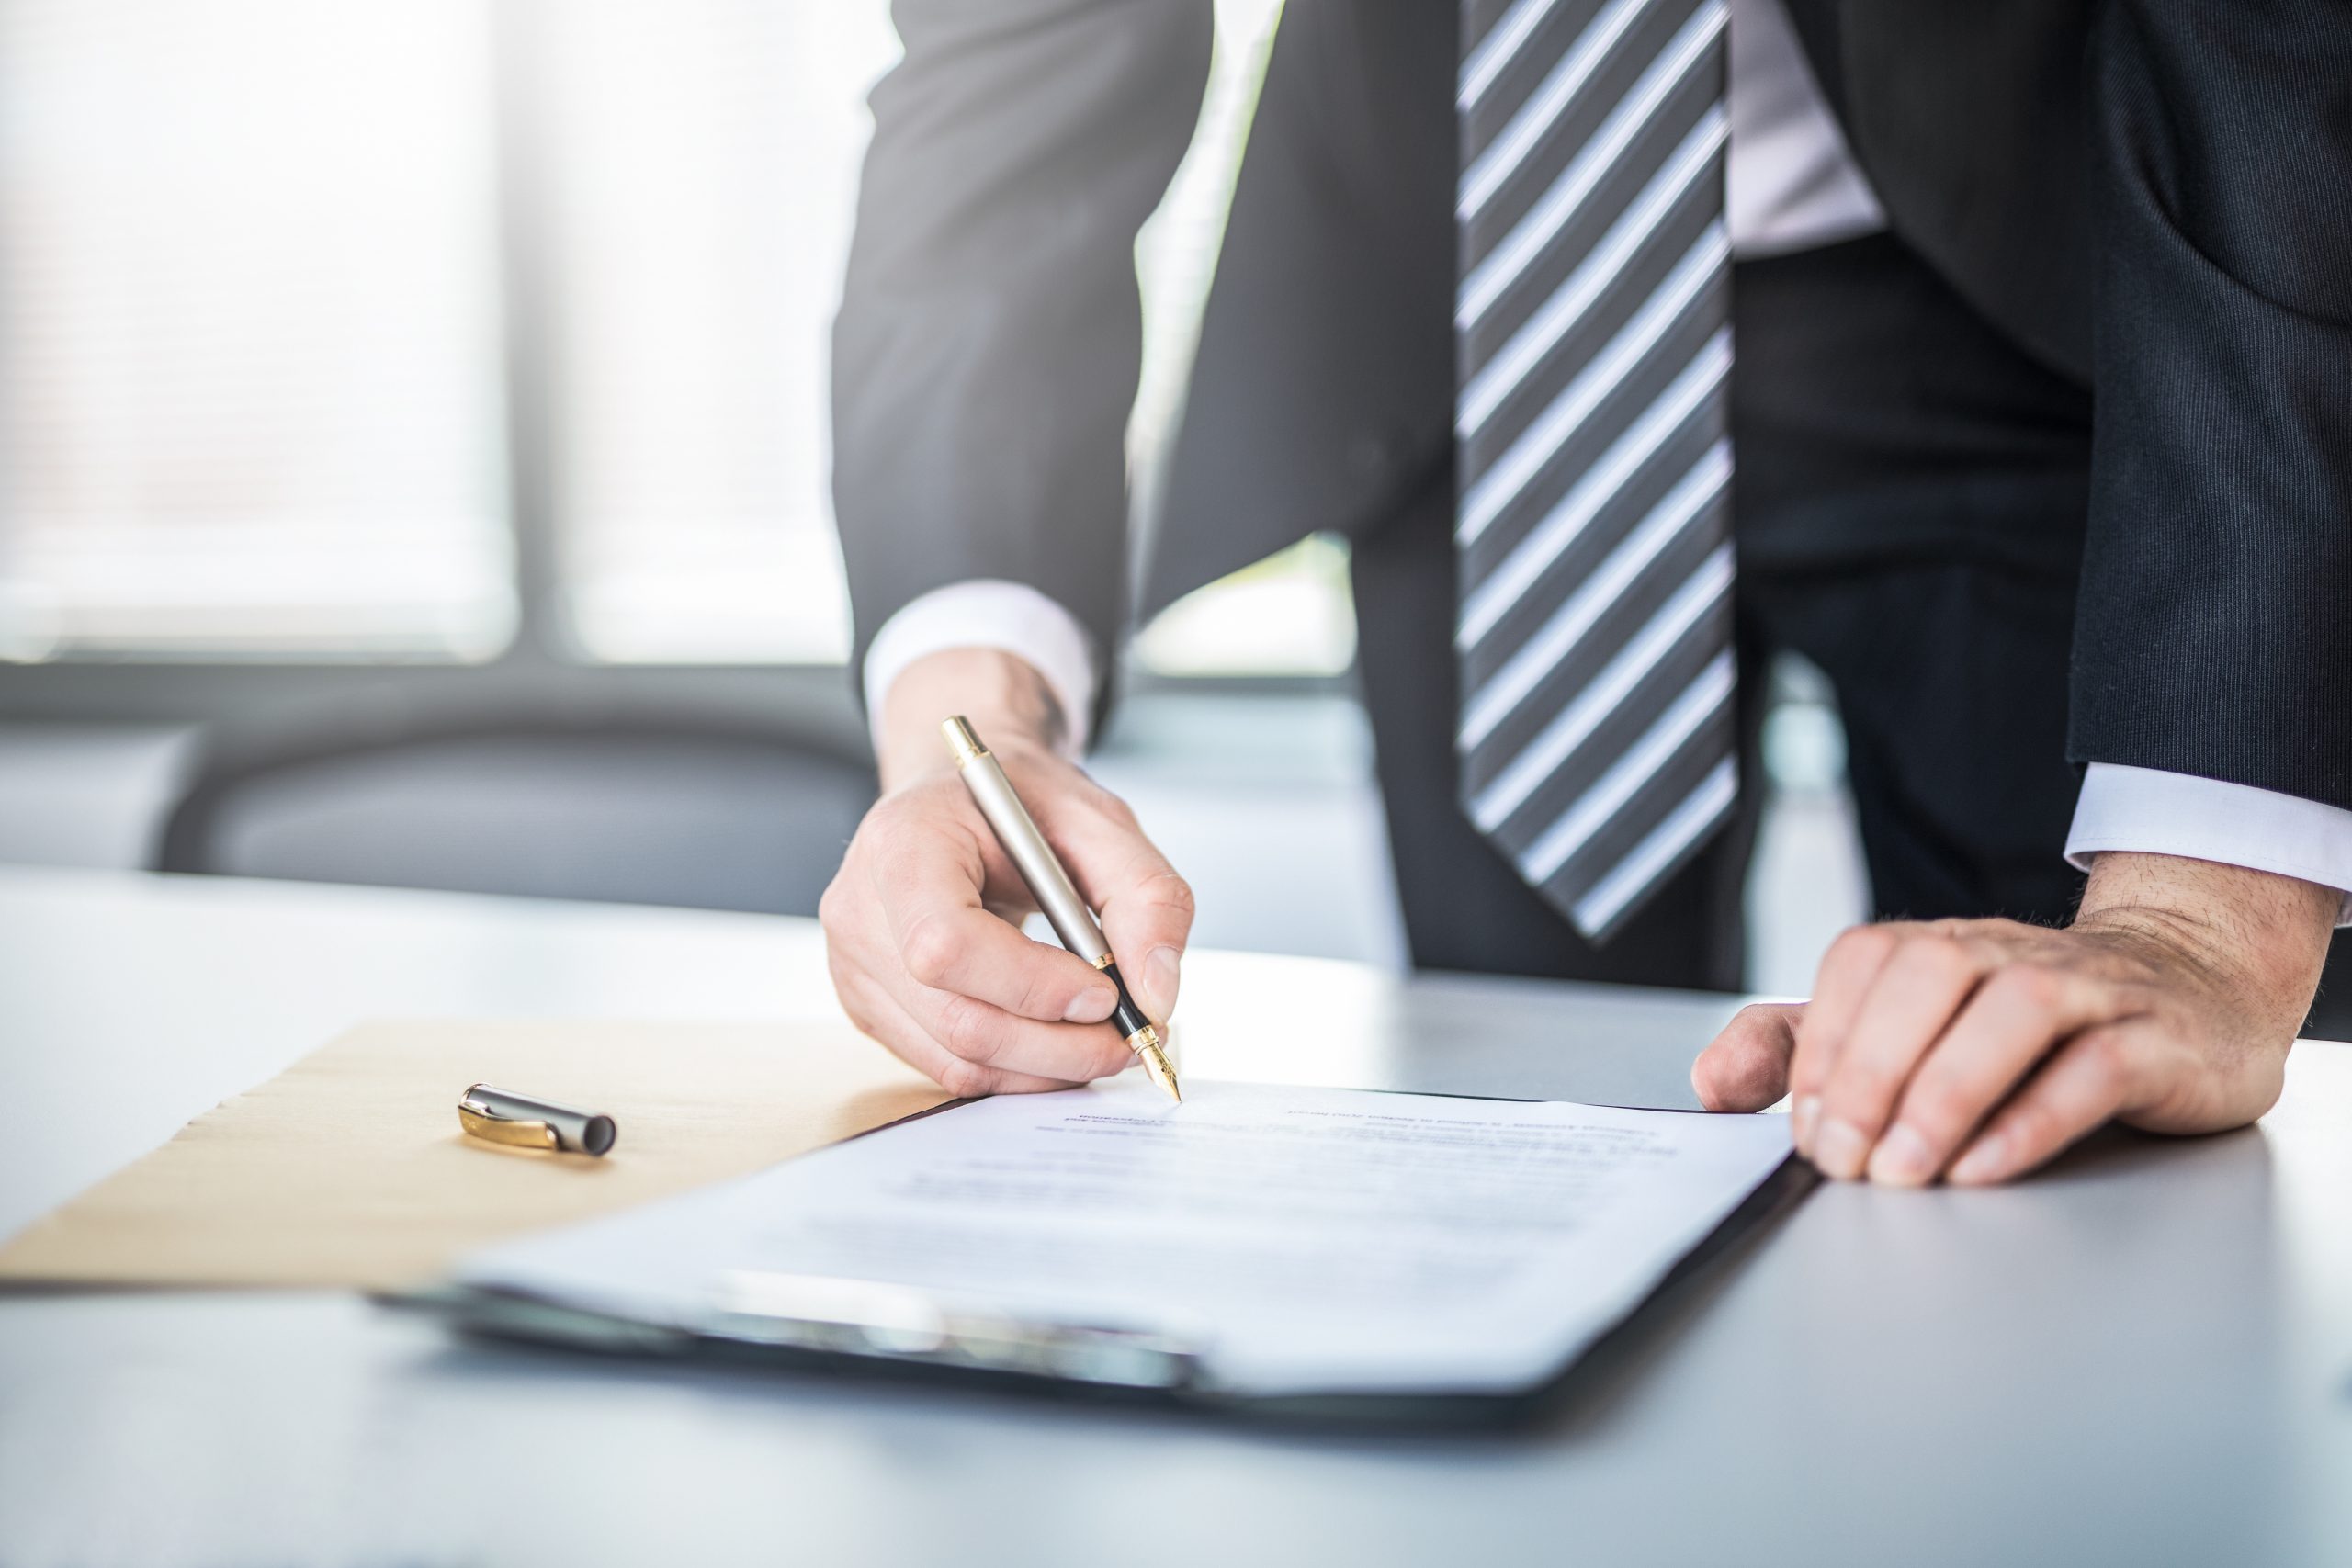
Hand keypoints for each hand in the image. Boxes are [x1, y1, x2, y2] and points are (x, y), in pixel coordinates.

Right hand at [820, 648, 1193, 1096]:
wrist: (963, 800)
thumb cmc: (1020, 804)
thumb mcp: (1099, 821)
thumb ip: (1147, 896)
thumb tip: (1157, 993)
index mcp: (902, 844)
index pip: (946, 944)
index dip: (1033, 985)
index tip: (1106, 991)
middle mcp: (861, 909)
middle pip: (956, 1017)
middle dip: (1058, 1044)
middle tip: (1130, 1037)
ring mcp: (855, 966)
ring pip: (955, 1057)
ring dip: (1045, 1067)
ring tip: (1105, 1040)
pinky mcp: (871, 1007)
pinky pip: (947, 1066)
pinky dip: (1016, 1069)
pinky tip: (1058, 1042)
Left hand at [1691, 854, 2337, 1184]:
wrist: (2194, 989)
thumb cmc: (2031, 1024)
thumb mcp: (1909, 1028)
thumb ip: (1803, 1049)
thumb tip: (1709, 1085)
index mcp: (1942, 946)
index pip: (1861, 964)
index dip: (1824, 1044)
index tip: (1805, 1127)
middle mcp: (2010, 952)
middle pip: (1929, 977)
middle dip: (1872, 1072)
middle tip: (1846, 1159)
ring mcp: (2091, 988)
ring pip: (2014, 1010)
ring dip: (1945, 1092)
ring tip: (1906, 1170)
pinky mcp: (2156, 1040)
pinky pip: (2095, 1065)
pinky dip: (2032, 1116)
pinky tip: (1984, 1166)